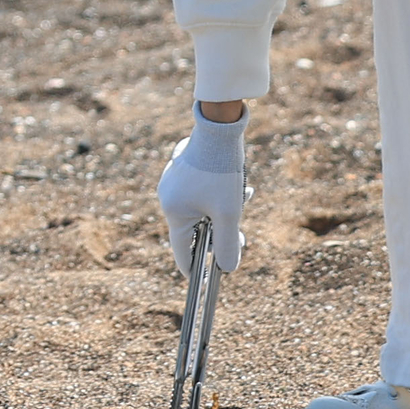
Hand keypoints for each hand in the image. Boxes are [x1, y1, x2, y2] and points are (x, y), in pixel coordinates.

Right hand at [157, 118, 246, 274]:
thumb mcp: (229, 213)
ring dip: (222, 212)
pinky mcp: (182, 170)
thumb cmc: (222, 172)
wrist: (219, 128)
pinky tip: (236, 187)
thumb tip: (228, 269)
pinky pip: (199, 193)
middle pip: (194, 229)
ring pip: (200, 210)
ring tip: (242, 199)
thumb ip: (229, 244)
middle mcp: (167, 198)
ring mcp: (173, 183)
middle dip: (219, 233)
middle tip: (241, 235)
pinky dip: (217, 197)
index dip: (195, 267)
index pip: (182, 250)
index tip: (205, 280)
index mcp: (173, 211)